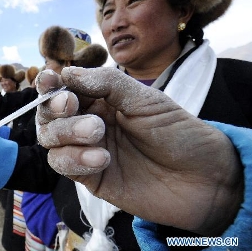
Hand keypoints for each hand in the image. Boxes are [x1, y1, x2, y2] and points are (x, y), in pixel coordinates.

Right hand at [35, 67, 242, 236]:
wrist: (202, 178)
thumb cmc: (177, 132)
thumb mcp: (145, 99)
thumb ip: (105, 83)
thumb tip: (66, 72)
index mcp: (100, 100)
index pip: (64, 88)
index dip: (51, 83)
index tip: (50, 78)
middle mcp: (87, 123)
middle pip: (49, 115)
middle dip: (55, 108)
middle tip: (71, 105)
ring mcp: (86, 151)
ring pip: (50, 140)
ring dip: (66, 133)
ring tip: (97, 133)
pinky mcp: (89, 177)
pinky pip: (63, 165)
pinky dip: (75, 159)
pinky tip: (101, 159)